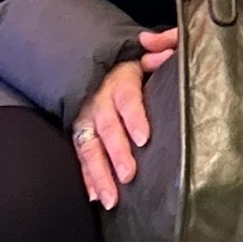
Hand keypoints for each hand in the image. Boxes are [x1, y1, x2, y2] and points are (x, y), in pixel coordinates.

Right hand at [72, 28, 180, 210]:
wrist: (97, 64)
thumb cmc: (132, 64)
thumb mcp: (148, 48)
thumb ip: (162, 43)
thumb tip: (157, 46)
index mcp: (121, 80)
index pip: (127, 98)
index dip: (134, 117)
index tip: (144, 138)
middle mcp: (100, 100)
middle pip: (108, 128)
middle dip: (117, 153)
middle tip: (129, 175)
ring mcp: (87, 118)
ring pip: (91, 148)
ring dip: (100, 174)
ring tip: (111, 198)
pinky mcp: (80, 132)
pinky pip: (82, 157)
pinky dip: (87, 177)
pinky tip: (96, 196)